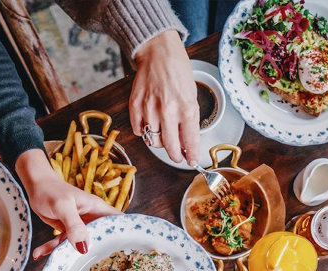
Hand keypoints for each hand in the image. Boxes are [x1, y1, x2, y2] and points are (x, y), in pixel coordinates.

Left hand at [15, 149, 119, 258]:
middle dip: (101, 253)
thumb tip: (84, 248)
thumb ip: (74, 225)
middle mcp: (92, 219)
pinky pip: (63, 243)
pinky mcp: (68, 231)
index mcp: (98, 210)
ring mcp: (80, 226)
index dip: (127, 235)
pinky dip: (52, 249)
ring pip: (80, 244)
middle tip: (98, 270)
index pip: (119, 222)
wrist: (35, 184)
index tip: (130, 252)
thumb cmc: (51, 190)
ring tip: (61, 263)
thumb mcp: (63, 206)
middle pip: (102, 238)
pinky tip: (39, 254)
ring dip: (69, 254)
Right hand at [130, 30, 199, 165]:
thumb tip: (186, 143)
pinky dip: (145, 132)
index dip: (192, 155)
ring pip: (154, 141)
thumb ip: (189, 120)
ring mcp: (149, 108)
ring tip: (164, 133)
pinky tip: (151, 123)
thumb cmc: (177, 72)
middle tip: (178, 155)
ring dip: (160, 142)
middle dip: (176, 156)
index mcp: (186, 107)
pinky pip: (139, 131)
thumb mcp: (191, 96)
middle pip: (170, 148)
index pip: (190, 141)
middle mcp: (168, 110)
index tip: (192, 161)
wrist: (158, 52)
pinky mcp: (135, 105)